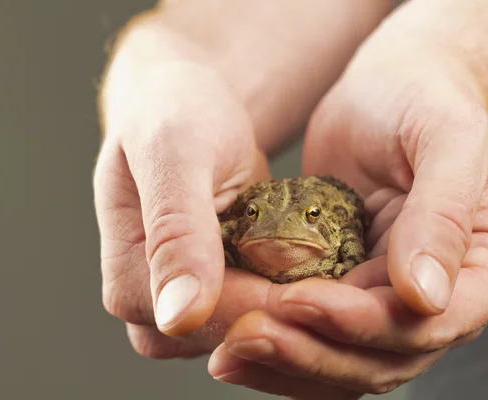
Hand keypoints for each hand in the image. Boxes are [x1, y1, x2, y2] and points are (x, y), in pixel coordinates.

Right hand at [93, 0, 393, 358]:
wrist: (190, 108)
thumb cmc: (177, 115)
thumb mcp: (175, 156)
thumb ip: (176, 230)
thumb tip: (179, 315)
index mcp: (130, 283)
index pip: (203, 320)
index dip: (267, 309)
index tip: (330, 293)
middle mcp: (157, 307)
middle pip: (231, 336)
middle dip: (294, 317)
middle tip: (357, 293)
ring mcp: (192, 302)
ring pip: (254, 330)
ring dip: (304, 312)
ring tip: (353, 284)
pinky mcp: (223, 291)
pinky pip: (266, 309)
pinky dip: (302, 295)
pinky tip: (337, 273)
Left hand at [207, 35, 487, 396]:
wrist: (388, 89)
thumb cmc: (425, 100)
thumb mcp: (447, 139)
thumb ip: (443, 214)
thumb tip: (426, 297)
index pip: (432, 323)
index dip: (365, 325)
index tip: (301, 299)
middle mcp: (448, 297)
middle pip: (385, 357)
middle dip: (314, 352)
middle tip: (247, 335)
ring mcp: (397, 300)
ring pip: (347, 359)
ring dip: (289, 361)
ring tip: (231, 349)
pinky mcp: (353, 290)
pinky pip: (320, 335)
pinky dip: (283, 344)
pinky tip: (237, 346)